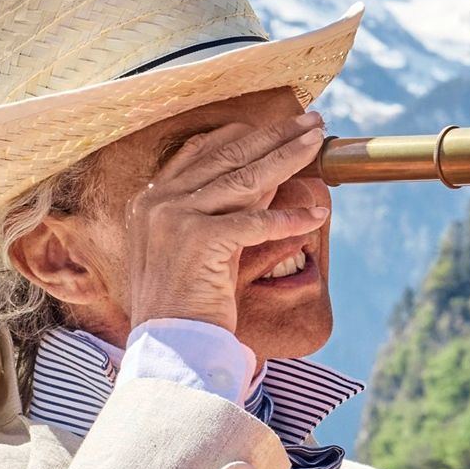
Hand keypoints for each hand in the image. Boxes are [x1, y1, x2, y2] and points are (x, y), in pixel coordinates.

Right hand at [123, 110, 327, 335]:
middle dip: (275, 136)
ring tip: (318, 143)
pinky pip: (256, 222)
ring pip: (245, 179)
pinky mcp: (200, 241)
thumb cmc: (185, 302)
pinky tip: (316, 213)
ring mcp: (175, 219)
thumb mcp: (197, 244)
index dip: (242, 134)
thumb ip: (219, 210)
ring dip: (288, 157)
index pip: (202, 151)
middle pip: (229, 157)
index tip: (276, 124)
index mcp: (151, 199)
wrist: (169, 346)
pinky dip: (290, 219)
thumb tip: (267, 179)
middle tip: (310, 122)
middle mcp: (159, 202)